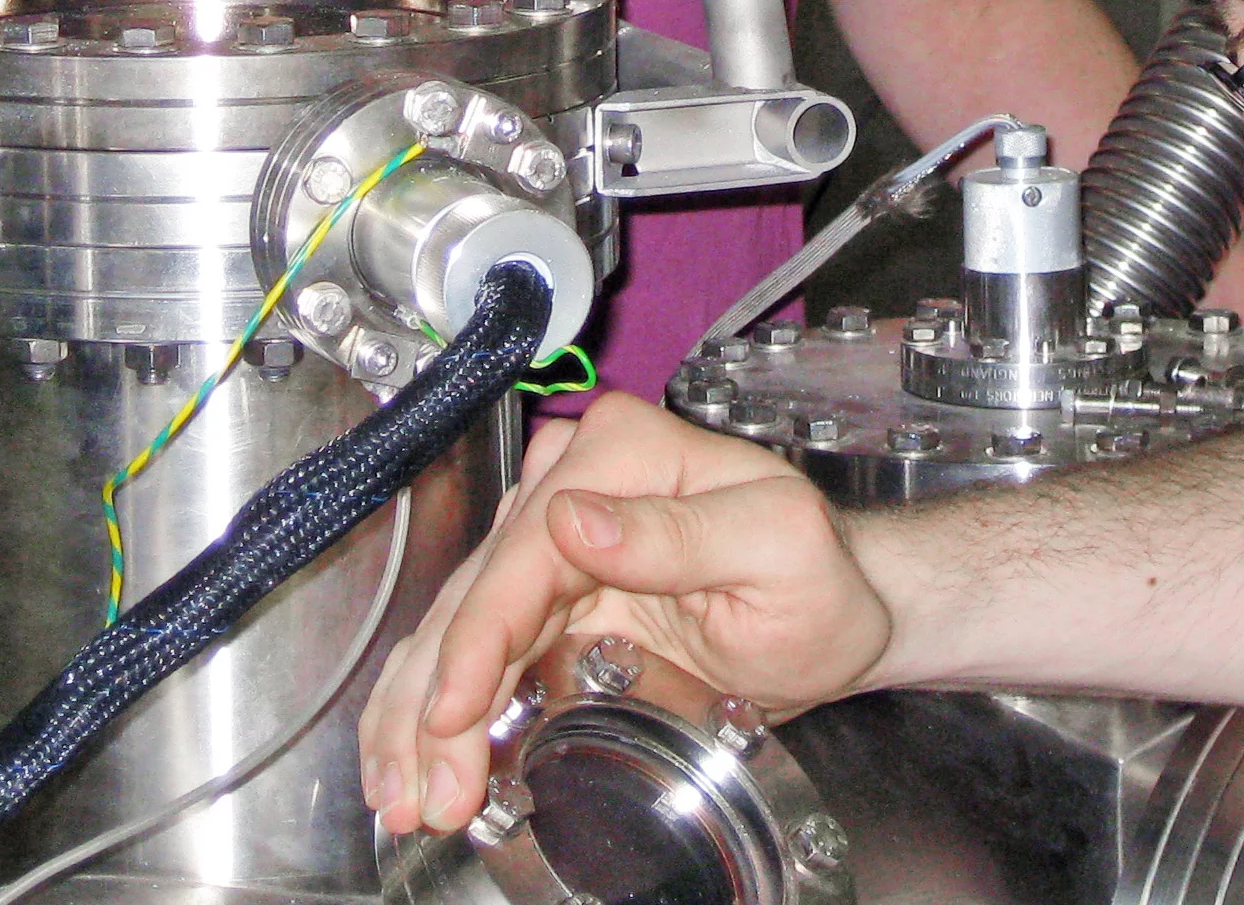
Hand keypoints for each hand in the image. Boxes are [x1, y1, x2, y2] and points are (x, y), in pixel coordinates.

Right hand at [360, 395, 892, 833]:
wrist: (837, 614)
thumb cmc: (821, 581)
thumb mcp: (776, 549)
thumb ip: (677, 534)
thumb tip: (572, 516)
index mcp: (627, 451)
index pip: (528, 546)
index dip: (479, 637)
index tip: (452, 713)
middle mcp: (579, 477)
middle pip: (482, 591)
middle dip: (441, 698)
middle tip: (427, 789)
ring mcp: (557, 533)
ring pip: (462, 622)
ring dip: (421, 713)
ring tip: (407, 793)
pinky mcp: (550, 589)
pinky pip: (478, 643)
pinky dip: (438, 704)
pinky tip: (408, 757)